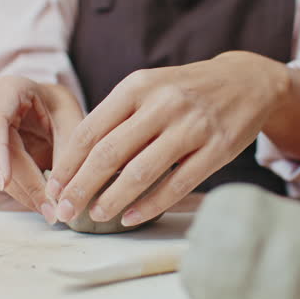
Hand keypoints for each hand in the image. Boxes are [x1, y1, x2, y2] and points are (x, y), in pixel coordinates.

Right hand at [0, 75, 82, 221]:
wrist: (46, 108)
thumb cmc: (58, 109)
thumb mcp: (72, 122)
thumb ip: (67, 152)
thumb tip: (59, 192)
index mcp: (9, 88)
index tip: (4, 179)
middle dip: (22, 184)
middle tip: (48, 208)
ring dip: (21, 193)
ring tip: (49, 209)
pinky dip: (18, 192)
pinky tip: (38, 201)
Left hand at [46, 51, 290, 226]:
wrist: (245, 81)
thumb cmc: (185, 91)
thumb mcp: (149, 88)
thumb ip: (117, 117)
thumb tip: (75, 163)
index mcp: (138, 86)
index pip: (91, 130)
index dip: (68, 163)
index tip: (54, 188)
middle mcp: (163, 103)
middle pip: (109, 153)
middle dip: (81, 187)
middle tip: (65, 211)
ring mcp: (192, 126)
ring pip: (141, 172)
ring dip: (113, 199)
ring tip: (95, 215)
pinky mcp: (217, 148)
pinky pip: (177, 184)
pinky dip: (150, 204)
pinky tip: (132, 217)